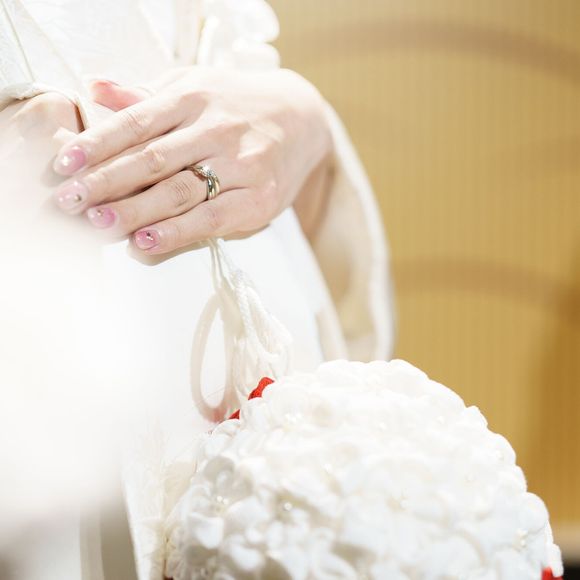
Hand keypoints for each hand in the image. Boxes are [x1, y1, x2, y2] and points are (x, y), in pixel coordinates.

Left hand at [52, 68, 331, 253]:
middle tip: (71, 202)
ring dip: (135, 211)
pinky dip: (177, 232)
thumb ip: (147, 96)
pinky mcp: (259, 198)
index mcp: (194, 97)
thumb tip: (96, 87)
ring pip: (179, 191)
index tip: (65, 165)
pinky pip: (212, 218)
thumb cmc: (240, 105)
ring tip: (100, 225)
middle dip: (107, 183)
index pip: (137, 122)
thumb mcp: (196, 86)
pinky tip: (147, 242)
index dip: (98, 143)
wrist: (303, 119)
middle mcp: (216, 129)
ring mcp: (241, 164)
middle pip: (153, 159)